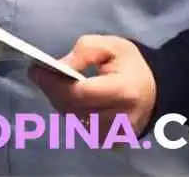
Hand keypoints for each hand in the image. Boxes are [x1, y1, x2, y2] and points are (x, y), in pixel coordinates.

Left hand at [29, 35, 156, 136]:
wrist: (154, 90)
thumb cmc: (130, 64)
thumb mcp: (110, 45)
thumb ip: (84, 51)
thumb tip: (59, 67)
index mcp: (124, 92)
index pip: (80, 93)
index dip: (54, 82)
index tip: (35, 69)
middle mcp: (120, 120)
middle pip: (73, 109)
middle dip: (52, 90)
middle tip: (39, 73)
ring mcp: (115, 136)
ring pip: (73, 120)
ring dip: (59, 101)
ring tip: (55, 82)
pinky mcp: (110, 143)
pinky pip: (80, 127)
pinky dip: (71, 111)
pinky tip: (69, 96)